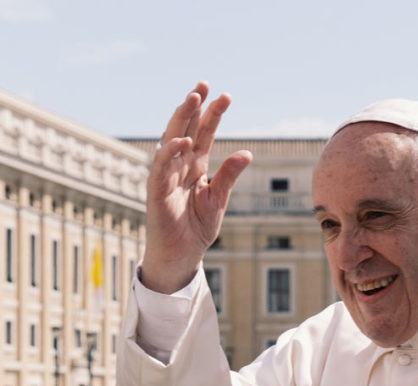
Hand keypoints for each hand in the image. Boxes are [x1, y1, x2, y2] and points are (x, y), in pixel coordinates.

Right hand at [143, 81, 251, 292]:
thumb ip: (229, 176)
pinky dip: (171, 153)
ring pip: (172, 141)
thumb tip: (247, 152)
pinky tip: (183, 140)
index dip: (212, 115)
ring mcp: (166, 177)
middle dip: (194, 107)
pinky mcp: (157, 192)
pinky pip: (162, 168)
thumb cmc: (197, 228)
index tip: (225, 96)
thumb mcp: (218, 199)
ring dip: (181, 120)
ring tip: (193, 98)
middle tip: (204, 85)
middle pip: (186, 129)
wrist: (182, 255)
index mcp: (196, 167)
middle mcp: (179, 167)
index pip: (204, 134)